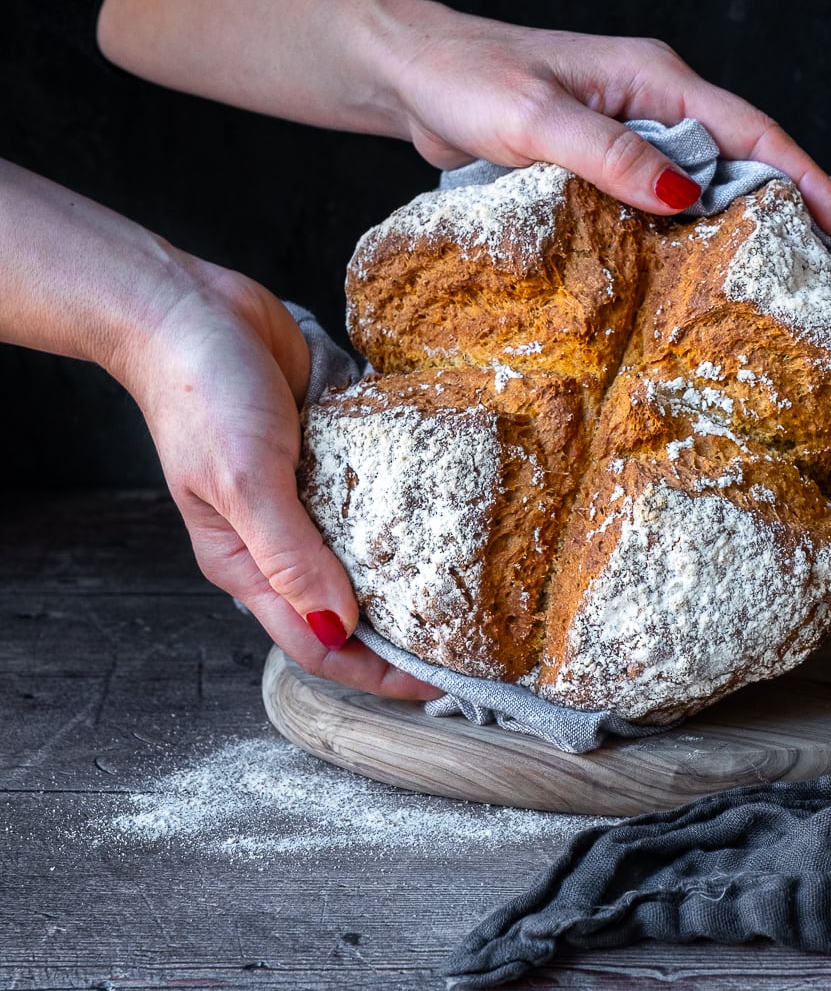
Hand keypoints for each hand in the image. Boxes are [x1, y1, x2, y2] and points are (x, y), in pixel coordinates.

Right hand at [120, 259, 443, 701]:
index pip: (318, 643)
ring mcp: (308, 492)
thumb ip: (289, 557)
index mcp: (245, 564)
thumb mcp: (244, 482)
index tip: (442, 683)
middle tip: (477, 640)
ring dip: (418, 567)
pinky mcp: (330, 448)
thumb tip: (337, 627)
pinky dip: (413, 501)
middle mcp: (280, 539)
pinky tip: (459, 506)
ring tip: (482, 583)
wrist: (189, 307)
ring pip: (371, 549)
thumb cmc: (200, 395)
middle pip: (351, 606)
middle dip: (408, 629)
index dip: (377, 672)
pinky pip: (379, 487)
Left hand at [366, 0, 830, 236]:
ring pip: (696, 181)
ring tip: (768, 283)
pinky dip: (678, 231)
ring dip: (731, 225)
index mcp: (652, 76)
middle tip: (826, 271)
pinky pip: (653, 197)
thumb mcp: (536, 118)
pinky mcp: (595, 158)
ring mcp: (624, 129)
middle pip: (737, 157)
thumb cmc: (465, 79)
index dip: (804, 176)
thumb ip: (609, 155)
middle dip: (785, 207)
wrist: (406, 74)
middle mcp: (649, 99)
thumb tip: (685, 196)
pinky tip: (686, 272)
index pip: (749, 129)